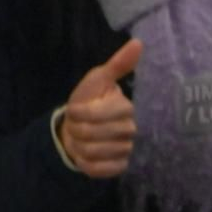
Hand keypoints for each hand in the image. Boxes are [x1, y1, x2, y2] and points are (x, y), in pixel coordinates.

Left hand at [58, 38, 141, 178]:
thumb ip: (118, 64)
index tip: (73, 109)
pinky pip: (100, 170)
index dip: (79, 113)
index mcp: (126, 107)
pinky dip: (86, 163)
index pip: (98, 114)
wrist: (79, 128)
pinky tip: (85, 154)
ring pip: (94, 153)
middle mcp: (131, 130)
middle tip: (76, 125)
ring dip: (79, 146)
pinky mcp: (120, 167)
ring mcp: (126, 150)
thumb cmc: (89, 99)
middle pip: (93, 135)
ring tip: (80, 138)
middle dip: (77, 129)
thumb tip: (138, 42)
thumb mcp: (98, 78)